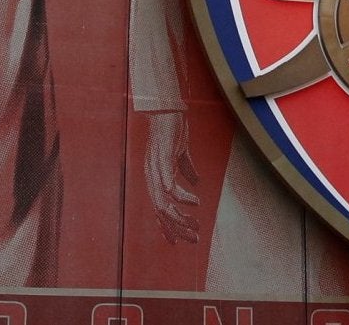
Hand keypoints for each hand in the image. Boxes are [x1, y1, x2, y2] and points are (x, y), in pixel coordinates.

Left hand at [146, 110, 200, 242]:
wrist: (166, 107)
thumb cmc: (172, 129)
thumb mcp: (180, 153)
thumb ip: (186, 169)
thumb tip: (196, 183)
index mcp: (156, 177)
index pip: (160, 209)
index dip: (168, 227)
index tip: (181, 242)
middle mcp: (152, 177)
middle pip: (161, 212)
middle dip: (177, 228)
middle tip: (194, 239)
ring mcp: (155, 169)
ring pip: (163, 203)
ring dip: (179, 217)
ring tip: (196, 224)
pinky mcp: (161, 158)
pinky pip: (167, 182)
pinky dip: (179, 195)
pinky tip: (192, 202)